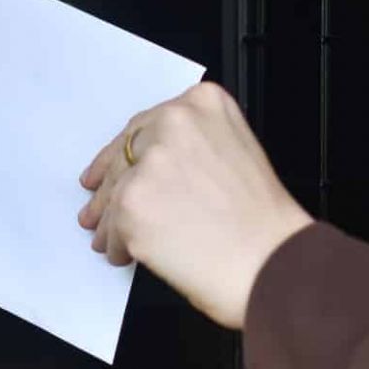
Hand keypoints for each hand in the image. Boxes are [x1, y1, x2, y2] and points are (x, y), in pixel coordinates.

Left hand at [78, 82, 312, 329]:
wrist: (272, 264)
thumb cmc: (264, 224)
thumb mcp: (238, 152)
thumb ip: (194, 148)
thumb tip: (153, 171)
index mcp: (203, 104)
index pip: (146, 125)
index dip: (124, 150)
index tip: (110, 164)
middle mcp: (174, 124)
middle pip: (124, 155)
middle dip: (109, 185)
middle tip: (97, 203)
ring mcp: (150, 163)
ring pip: (115, 191)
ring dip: (109, 218)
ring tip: (107, 235)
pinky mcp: (132, 203)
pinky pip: (113, 225)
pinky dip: (117, 244)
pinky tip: (124, 254)